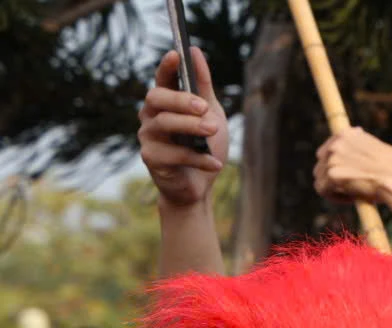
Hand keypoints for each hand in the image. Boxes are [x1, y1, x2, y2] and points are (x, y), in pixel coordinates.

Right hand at [139, 48, 226, 209]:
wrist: (201, 184)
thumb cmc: (203, 145)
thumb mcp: (211, 113)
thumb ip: (203, 86)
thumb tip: (195, 52)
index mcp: (165, 102)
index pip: (161, 78)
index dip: (166, 66)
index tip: (176, 54)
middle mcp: (151, 115)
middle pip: (157, 98)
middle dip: (181, 100)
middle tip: (204, 107)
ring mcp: (148, 136)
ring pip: (164, 124)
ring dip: (192, 126)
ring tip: (213, 131)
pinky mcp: (151, 158)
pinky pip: (174, 154)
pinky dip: (199, 158)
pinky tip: (215, 163)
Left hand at [314, 128, 391, 242]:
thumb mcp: (379, 152)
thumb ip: (362, 149)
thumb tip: (355, 157)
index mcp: (347, 134)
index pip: (328, 148)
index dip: (335, 164)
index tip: (348, 175)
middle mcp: (337, 143)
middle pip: (320, 163)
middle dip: (332, 177)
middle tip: (350, 189)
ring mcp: (333, 158)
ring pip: (320, 178)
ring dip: (334, 189)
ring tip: (353, 196)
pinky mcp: (332, 175)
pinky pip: (323, 190)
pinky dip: (335, 197)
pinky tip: (352, 200)